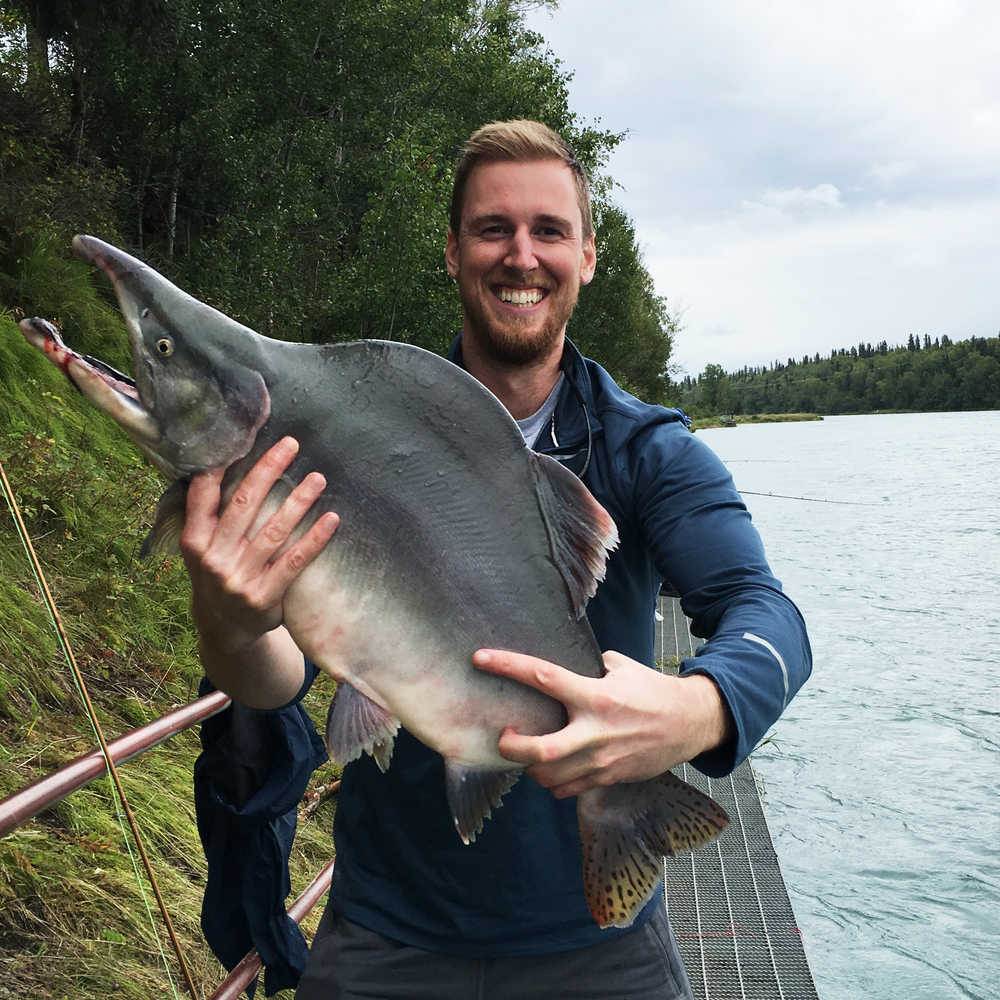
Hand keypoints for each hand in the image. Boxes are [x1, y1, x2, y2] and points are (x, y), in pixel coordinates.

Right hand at [180, 436, 339, 653]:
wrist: (224, 629)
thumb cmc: (218, 573)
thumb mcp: (200, 548)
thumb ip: (208, 513)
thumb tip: (223, 461)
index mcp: (194, 541)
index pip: (203, 496)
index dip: (221, 468)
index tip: (243, 438)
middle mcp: (213, 559)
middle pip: (243, 506)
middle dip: (268, 471)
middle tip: (291, 444)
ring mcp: (238, 579)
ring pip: (273, 531)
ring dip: (298, 501)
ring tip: (318, 478)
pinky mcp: (264, 596)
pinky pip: (294, 561)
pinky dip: (315, 539)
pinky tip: (332, 519)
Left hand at [472, 649, 732, 798]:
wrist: (691, 722)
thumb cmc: (652, 690)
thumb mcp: (621, 668)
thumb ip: (588, 669)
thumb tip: (559, 669)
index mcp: (596, 696)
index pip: (544, 678)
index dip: (508, 666)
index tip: (480, 658)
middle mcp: (596, 731)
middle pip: (541, 750)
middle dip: (513, 747)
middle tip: (504, 736)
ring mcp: (603, 760)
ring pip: (551, 777)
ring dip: (531, 766)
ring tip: (527, 751)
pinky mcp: (609, 778)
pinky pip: (568, 789)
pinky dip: (552, 781)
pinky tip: (552, 767)